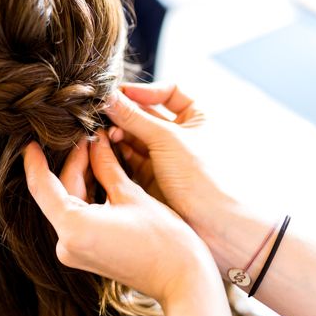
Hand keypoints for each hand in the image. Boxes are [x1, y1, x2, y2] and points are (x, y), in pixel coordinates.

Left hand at [23, 130, 231, 315]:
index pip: (42, 187)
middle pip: (58, 192)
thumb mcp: (131, 194)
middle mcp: (66, 244)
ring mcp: (74, 252)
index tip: (31, 141)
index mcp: (73, 228)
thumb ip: (105, 165)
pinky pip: (76, 216)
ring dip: (80, 176)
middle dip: (73, 162)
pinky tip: (98, 173)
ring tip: (95, 148)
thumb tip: (95, 141)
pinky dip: (85, 194)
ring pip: (67, 203)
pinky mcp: (85, 254)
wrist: (183, 281)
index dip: (35, 161)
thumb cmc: (164, 240)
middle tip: (89, 135)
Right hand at [105, 82, 230, 226]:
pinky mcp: (151, 175)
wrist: (212, 224)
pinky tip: (105, 147)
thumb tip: (108, 96)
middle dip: (125, 114)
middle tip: (104, 113)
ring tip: (104, 134)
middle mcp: (181, 134)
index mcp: (198, 117)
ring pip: (135, 135)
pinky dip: (117, 150)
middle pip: (146, 113)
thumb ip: (134, 117)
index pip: (169, 91)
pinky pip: (129, 156)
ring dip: (119, 132)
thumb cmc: (202, 176)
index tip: (122, 93)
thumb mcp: (166, 139)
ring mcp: (165, 155)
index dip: (146, 91)